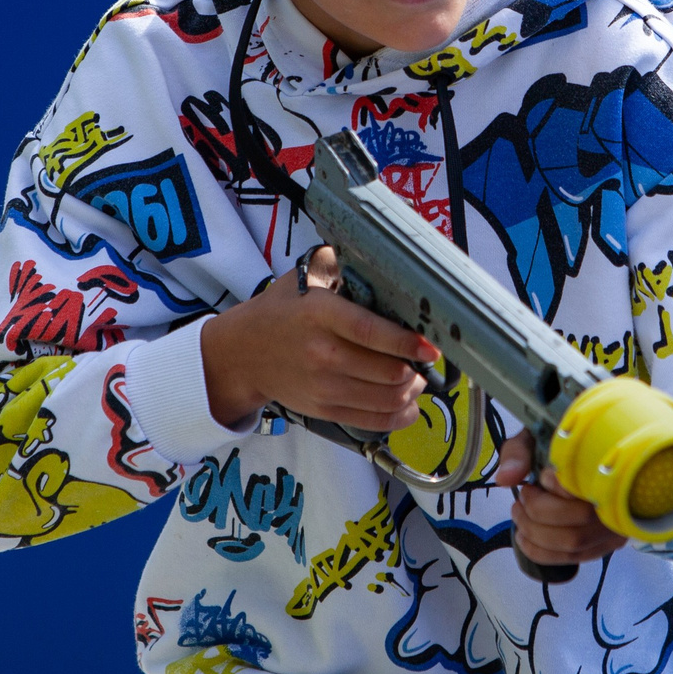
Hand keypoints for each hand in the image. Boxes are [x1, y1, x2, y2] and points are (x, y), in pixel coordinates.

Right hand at [200, 246, 436, 430]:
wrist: (241, 355)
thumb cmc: (279, 312)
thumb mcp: (302, 278)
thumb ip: (338, 263)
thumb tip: (376, 251)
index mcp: (320, 315)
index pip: (370, 331)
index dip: (406, 342)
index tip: (431, 346)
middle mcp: (323, 354)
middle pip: (387, 371)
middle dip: (416, 368)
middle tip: (425, 359)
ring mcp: (324, 387)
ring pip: (386, 399)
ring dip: (412, 391)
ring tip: (417, 378)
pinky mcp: (324, 410)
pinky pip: (373, 421)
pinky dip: (399, 415)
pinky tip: (407, 403)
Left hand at [497, 430, 626, 568]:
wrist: (585, 457)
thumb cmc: (562, 445)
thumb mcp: (538, 437)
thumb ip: (519, 453)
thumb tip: (505, 479)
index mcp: (609, 466)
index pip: (590, 483)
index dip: (558, 485)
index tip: (542, 477)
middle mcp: (619, 500)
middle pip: (580, 517)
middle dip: (539, 511)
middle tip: (523, 495)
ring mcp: (615, 526)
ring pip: (574, 542)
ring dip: (536, 532)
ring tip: (519, 514)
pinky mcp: (605, 544)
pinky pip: (572, 557)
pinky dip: (540, 551)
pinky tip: (523, 537)